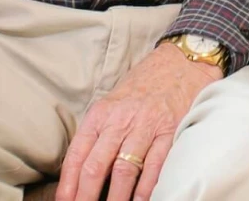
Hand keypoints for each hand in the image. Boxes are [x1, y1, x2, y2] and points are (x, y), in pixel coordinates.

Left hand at [57, 41, 220, 200]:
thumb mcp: (114, 103)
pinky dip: (146, 189)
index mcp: (101, 113)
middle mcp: (120, 120)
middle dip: (85, 196)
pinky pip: (154, 166)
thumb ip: (100, 132)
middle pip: (96, 165)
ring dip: (115, 199)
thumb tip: (82, 171)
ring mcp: (146, 126)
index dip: (68, 184)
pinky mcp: (169, 132)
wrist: (180, 62)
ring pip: (123, 170)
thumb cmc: (144, 86)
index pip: (77, 154)